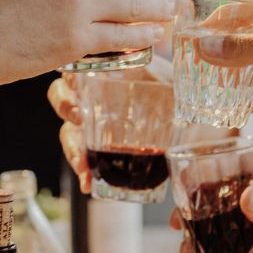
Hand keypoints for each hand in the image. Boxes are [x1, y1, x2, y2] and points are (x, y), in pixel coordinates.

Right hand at [48, 61, 167, 193]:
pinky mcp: (98, 151)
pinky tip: (89, 185)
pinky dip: (84, 173)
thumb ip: (162, 74)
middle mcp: (91, 99)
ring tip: (82, 165)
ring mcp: (91, 126)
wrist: (190, 125)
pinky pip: (84, 160)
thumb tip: (161, 72)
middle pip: (63, 97)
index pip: (78, 67)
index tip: (77, 84)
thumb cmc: (175, 93)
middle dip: (65, 107)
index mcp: (105, 74)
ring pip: (69, 133)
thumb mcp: (171, 81)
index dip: (72, 73)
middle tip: (78, 119)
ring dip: (73, 149)